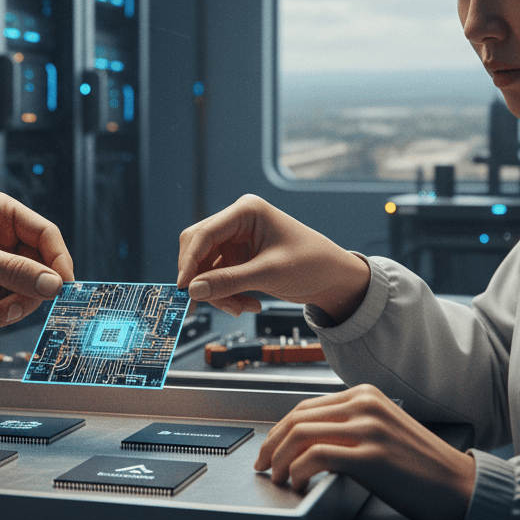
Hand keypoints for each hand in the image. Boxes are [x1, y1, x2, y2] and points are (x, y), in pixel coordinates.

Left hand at [0, 192, 73, 328]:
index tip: (64, 288)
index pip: (46, 236)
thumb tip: (54, 285)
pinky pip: (8, 302)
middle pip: (41, 267)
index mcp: (3, 214)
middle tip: (18, 306)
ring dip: (17, 307)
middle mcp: (3, 238)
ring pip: (27, 289)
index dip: (59, 262)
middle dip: (33, 291)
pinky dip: (3, 314)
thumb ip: (13, 271)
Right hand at [176, 194, 370, 322]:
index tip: (184, 287)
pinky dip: (227, 294)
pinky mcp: (239, 257)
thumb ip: (229, 281)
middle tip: (206, 304)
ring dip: (218, 292)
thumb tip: (194, 290)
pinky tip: (248, 304)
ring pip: (206, 267)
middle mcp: (237, 221)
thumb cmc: (312, 264)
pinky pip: (218, 277)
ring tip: (240, 308)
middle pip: (199, 249)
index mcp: (246, 211)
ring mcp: (236, 240)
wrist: (336, 279)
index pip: (204, 233)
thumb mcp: (269, 273)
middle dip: (203, 279)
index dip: (190, 261)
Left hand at [255, 385, 476, 519]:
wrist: (462, 487)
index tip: (268, 449)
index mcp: (364, 394)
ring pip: (301, 434)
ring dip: (279, 459)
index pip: (304, 407)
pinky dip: (297, 469)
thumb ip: (348, 426)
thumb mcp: (381, 430)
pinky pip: (317, 456)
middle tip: (262, 465)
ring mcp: (368, 428)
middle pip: (297, 418)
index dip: (279, 430)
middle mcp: (364, 404)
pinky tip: (296, 482)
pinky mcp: (372, 455)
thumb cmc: (421, 466)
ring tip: (276, 478)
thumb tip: (305, 441)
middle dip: (271, 444)